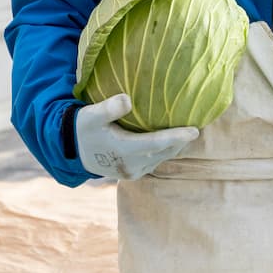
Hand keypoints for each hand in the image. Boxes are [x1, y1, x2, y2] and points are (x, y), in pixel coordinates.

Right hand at [76, 94, 198, 179]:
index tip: (195, 130)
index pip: (157, 143)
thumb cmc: (83, 128)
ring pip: (161, 158)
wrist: (72, 151)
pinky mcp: (133, 173)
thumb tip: (127, 99)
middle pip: (164, 152)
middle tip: (199, 127)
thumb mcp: (91, 115)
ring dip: (175, 147)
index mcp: (124, 150)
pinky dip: (165, 151)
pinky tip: (173, 141)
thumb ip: (109, 108)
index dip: (177, 137)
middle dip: (182, 141)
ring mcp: (133, 171)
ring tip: (189, 133)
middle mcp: (132, 164)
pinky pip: (155, 161)